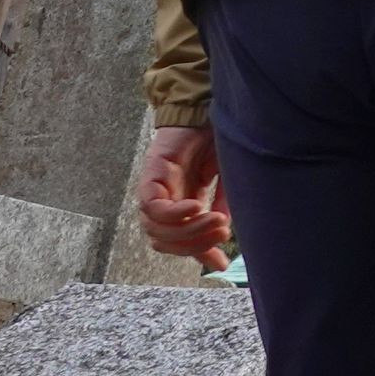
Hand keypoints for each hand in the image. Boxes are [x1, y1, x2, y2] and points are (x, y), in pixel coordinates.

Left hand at [137, 126, 233, 271]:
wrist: (205, 111)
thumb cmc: (214, 142)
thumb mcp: (224, 181)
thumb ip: (221, 206)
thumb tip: (223, 233)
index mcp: (179, 205)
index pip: (179, 241)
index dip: (197, 253)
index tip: (222, 264)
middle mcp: (162, 202)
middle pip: (164, 242)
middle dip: (195, 244)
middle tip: (223, 235)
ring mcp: (154, 191)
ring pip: (157, 231)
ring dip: (189, 231)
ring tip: (216, 221)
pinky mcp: (150, 178)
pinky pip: (154, 208)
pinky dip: (175, 214)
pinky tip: (197, 207)